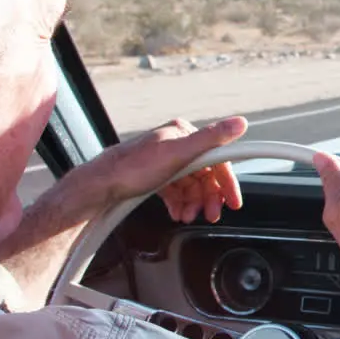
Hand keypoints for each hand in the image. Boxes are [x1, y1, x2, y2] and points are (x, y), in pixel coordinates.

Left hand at [86, 117, 247, 223]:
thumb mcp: (178, 153)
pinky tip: (178, 212)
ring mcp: (164, 162)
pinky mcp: (154, 176)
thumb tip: (240, 123)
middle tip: (211, 215)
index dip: (226, 182)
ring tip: (188, 215)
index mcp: (183, 135)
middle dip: (208, 198)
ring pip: (190, 186)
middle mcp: (175, 145)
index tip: (233, 201)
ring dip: (193, 203)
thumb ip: (211, 138)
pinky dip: (180, 203)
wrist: (99, 186)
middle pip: (204, 175)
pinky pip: (176, 191)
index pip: (217, 159)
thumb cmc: (133, 169)